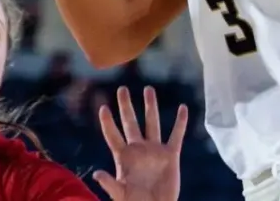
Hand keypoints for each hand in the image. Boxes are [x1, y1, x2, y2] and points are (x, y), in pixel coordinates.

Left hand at [93, 86, 188, 200]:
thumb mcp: (120, 195)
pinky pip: (176, 135)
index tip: (102, 107)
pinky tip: (183, 108)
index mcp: (124, 158)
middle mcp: (138, 150)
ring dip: (151, 106)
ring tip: (149, 89)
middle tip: (122, 89)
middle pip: (130, 123)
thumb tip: (96, 174)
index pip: (113, 135)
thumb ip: (110, 184)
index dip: (107, 122)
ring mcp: (155, 151)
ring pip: (152, 123)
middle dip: (126, 106)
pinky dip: (180, 122)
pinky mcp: (171, 156)